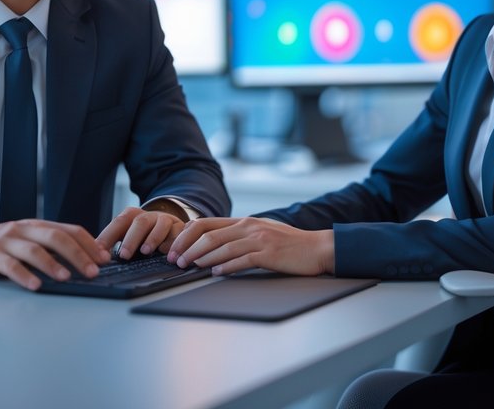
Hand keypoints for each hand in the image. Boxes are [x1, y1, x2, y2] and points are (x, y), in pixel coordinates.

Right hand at [0, 220, 110, 290]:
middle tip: (92, 271)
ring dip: (52, 264)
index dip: (88, 243)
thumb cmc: (2, 246)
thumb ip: (51, 246)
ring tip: (67, 277)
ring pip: (34, 250)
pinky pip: (10, 265)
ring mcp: (7, 241)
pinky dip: (24, 275)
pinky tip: (35, 286)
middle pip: (55, 237)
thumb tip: (85, 260)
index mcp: (37, 226)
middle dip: (77, 254)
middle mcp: (24, 230)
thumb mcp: (28, 240)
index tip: (104, 258)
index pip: (69, 230)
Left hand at [96, 206, 184, 259]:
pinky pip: (177, 233)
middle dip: (131, 239)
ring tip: (145, 251)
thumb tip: (96, 256)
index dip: (109, 235)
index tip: (100, 250)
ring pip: (160, 225)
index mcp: (133, 216)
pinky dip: (173, 243)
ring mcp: (165, 220)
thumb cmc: (144, 234)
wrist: (169, 224)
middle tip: (123, 255)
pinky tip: (168, 253)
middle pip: (139, 223)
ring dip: (153, 238)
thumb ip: (113, 242)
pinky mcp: (180, 228)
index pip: (119, 222)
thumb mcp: (128, 234)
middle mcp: (149, 216)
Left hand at [168, 217, 334, 276]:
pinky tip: (215, 272)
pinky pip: (242, 259)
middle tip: (176, 261)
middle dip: (188, 248)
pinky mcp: (269, 254)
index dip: (186, 236)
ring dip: (201, 258)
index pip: (206, 223)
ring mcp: (259, 239)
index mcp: (244, 221)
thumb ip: (240, 236)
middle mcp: (249, 226)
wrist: (318, 248)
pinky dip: (225, 266)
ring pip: (222, 246)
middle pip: (209, 234)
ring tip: (189, 267)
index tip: (175, 248)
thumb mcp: (262, 233)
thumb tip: (214, 247)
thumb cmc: (290, 244)